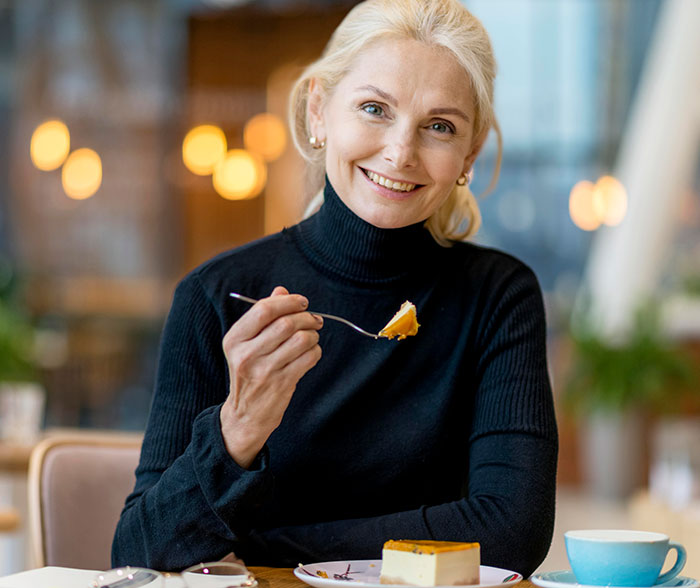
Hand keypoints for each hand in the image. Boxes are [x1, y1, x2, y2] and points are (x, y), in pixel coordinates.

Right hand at [220, 286, 322, 467]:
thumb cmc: (249, 372)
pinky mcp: (282, 383)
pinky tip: (310, 352)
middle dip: (306, 317)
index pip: (263, 309)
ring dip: (313, 334)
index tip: (301, 302)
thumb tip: (281, 290)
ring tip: (312, 336)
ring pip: (300, 339)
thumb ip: (263, 315)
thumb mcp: (247, 343)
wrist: (246, 414)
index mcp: (234, 339)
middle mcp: (246, 354)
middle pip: (285, 323)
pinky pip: (309, 358)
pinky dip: (315, 351)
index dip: (288, 301)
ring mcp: (264, 371)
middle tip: (314, 319)